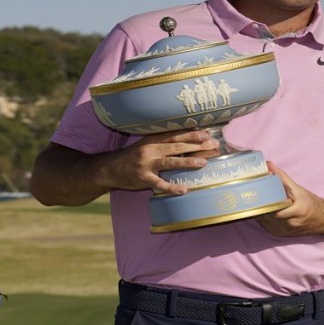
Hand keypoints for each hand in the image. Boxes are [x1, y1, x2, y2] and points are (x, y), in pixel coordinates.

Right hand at [98, 129, 219, 194]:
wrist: (111, 169)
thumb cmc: (133, 157)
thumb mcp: (147, 145)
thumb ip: (163, 143)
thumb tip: (188, 143)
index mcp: (153, 140)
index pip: (175, 135)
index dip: (192, 134)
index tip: (207, 134)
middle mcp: (150, 149)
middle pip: (176, 146)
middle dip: (196, 146)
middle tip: (213, 146)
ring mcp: (146, 164)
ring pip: (170, 162)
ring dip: (188, 162)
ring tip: (203, 162)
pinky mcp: (142, 178)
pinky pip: (159, 184)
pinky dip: (171, 187)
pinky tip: (183, 190)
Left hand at [255, 161, 323, 236]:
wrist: (323, 221)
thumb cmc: (312, 204)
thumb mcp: (298, 189)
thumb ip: (282, 177)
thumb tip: (268, 165)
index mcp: (298, 211)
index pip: (275, 208)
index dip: (264, 201)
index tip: (254, 192)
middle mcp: (290, 223)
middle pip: (267, 213)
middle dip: (257, 203)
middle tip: (248, 193)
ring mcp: (283, 230)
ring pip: (263, 219)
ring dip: (257, 209)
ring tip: (250, 199)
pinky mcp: (278, 233)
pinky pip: (265, 224)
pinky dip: (260, 215)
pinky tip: (257, 207)